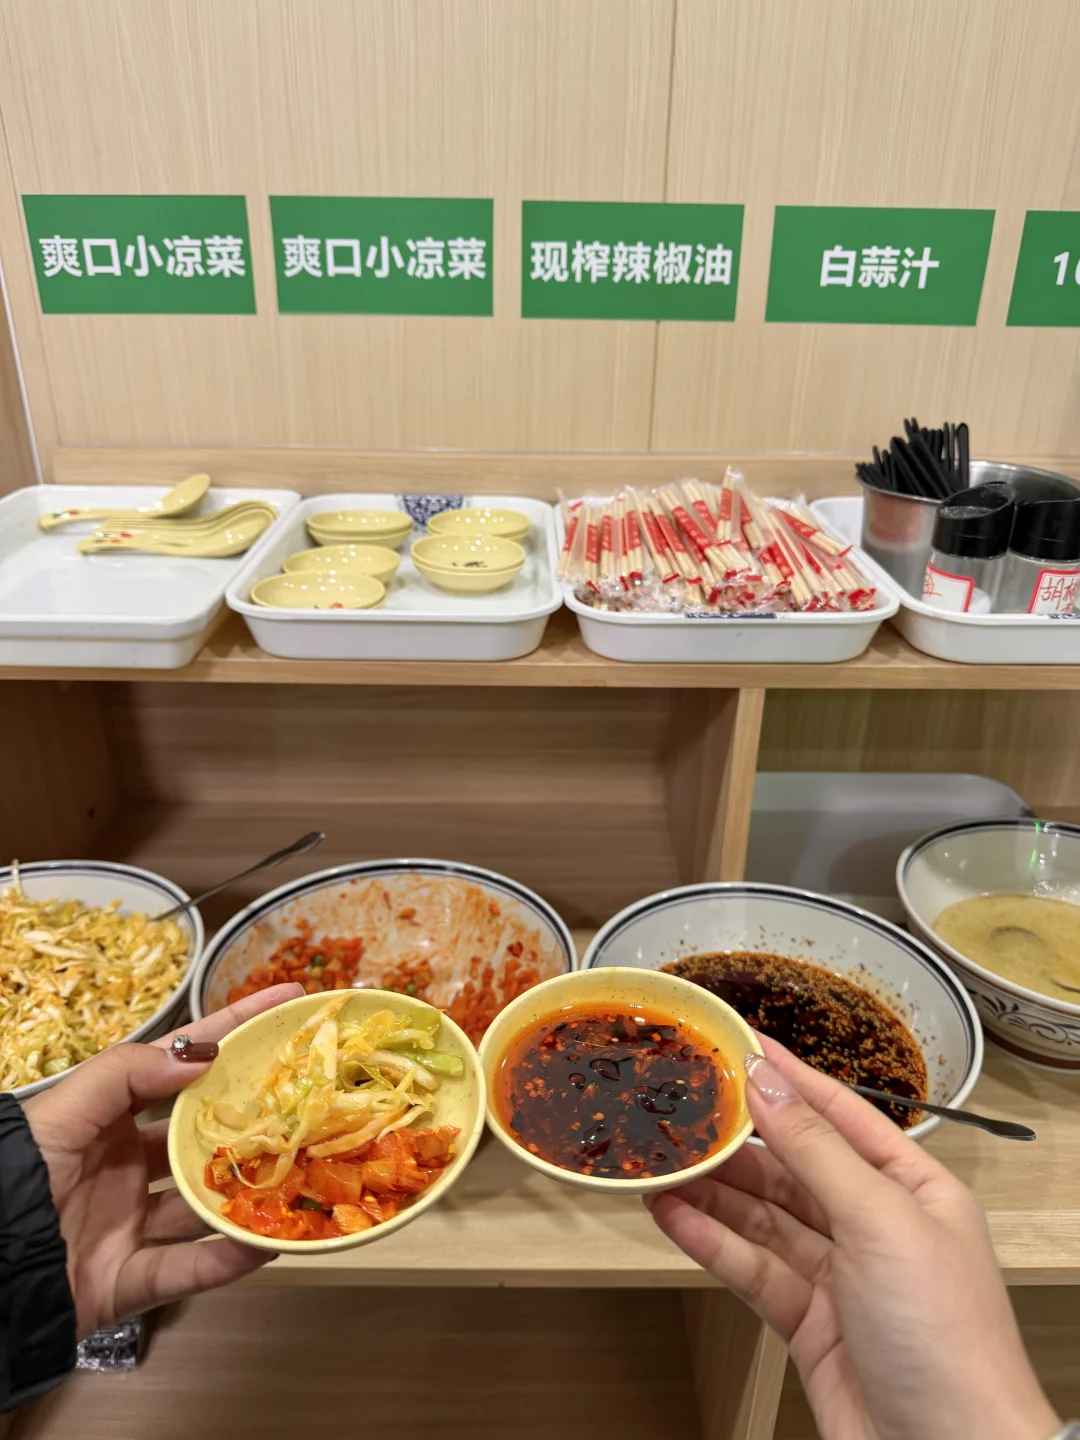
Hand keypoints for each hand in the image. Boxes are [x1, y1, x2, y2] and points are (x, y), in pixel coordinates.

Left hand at [23, 982, 304, 1337]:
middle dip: (255, 1119)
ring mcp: (130, 1224)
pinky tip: (266, 1244)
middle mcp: (126, 1167)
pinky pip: (188, 1270)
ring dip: (250, 1194)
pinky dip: (227, 1260)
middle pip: (205, 1136)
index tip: (289, 1001)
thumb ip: (125, 1074)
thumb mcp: (61, 1112)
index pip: (182, 1062)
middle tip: (310, 1101)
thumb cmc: (14, 1177)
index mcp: (109, 1119)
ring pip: (205, 1205)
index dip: (234, 1030)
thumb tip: (201, 1056)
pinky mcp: (130, 1282)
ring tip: (301, 1175)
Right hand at [650, 1035, 1059, 1439]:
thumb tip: (767, 1082)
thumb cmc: (949, 1341)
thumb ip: (816, 1148)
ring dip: (714, 1191)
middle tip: (683, 1108)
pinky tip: (675, 1217)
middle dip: (738, 1139)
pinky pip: (751, 1268)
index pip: (841, 1114)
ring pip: (765, 1218)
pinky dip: (712, 1243)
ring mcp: (841, 1277)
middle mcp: (877, 1227)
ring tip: (663, 1161)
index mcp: (914, 1189)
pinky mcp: (809, 1324)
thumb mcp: (881, 1220)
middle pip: (794, 1166)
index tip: (739, 1044)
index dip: (788, 1077)